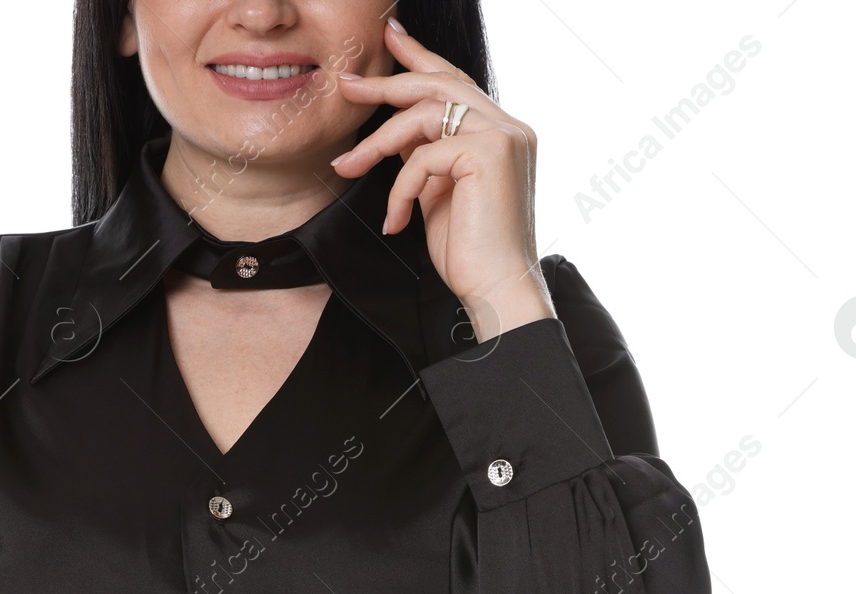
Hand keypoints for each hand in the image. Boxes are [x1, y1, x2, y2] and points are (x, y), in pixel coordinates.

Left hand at [331, 16, 551, 340]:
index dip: (420, 59)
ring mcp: (504, 137)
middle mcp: (510, 127)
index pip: (456, 83)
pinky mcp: (489, 155)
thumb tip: (394, 133)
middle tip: (345, 84)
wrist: (496, 291)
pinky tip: (395, 222)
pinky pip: (422, 157)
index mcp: (502, 133)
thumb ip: (425, 158)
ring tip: (347, 167)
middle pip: (438, 85)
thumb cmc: (469, 253)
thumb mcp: (438, 194)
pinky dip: (399, 189)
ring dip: (377, 143)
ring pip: (423, 115)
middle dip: (386, 82)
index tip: (390, 40)